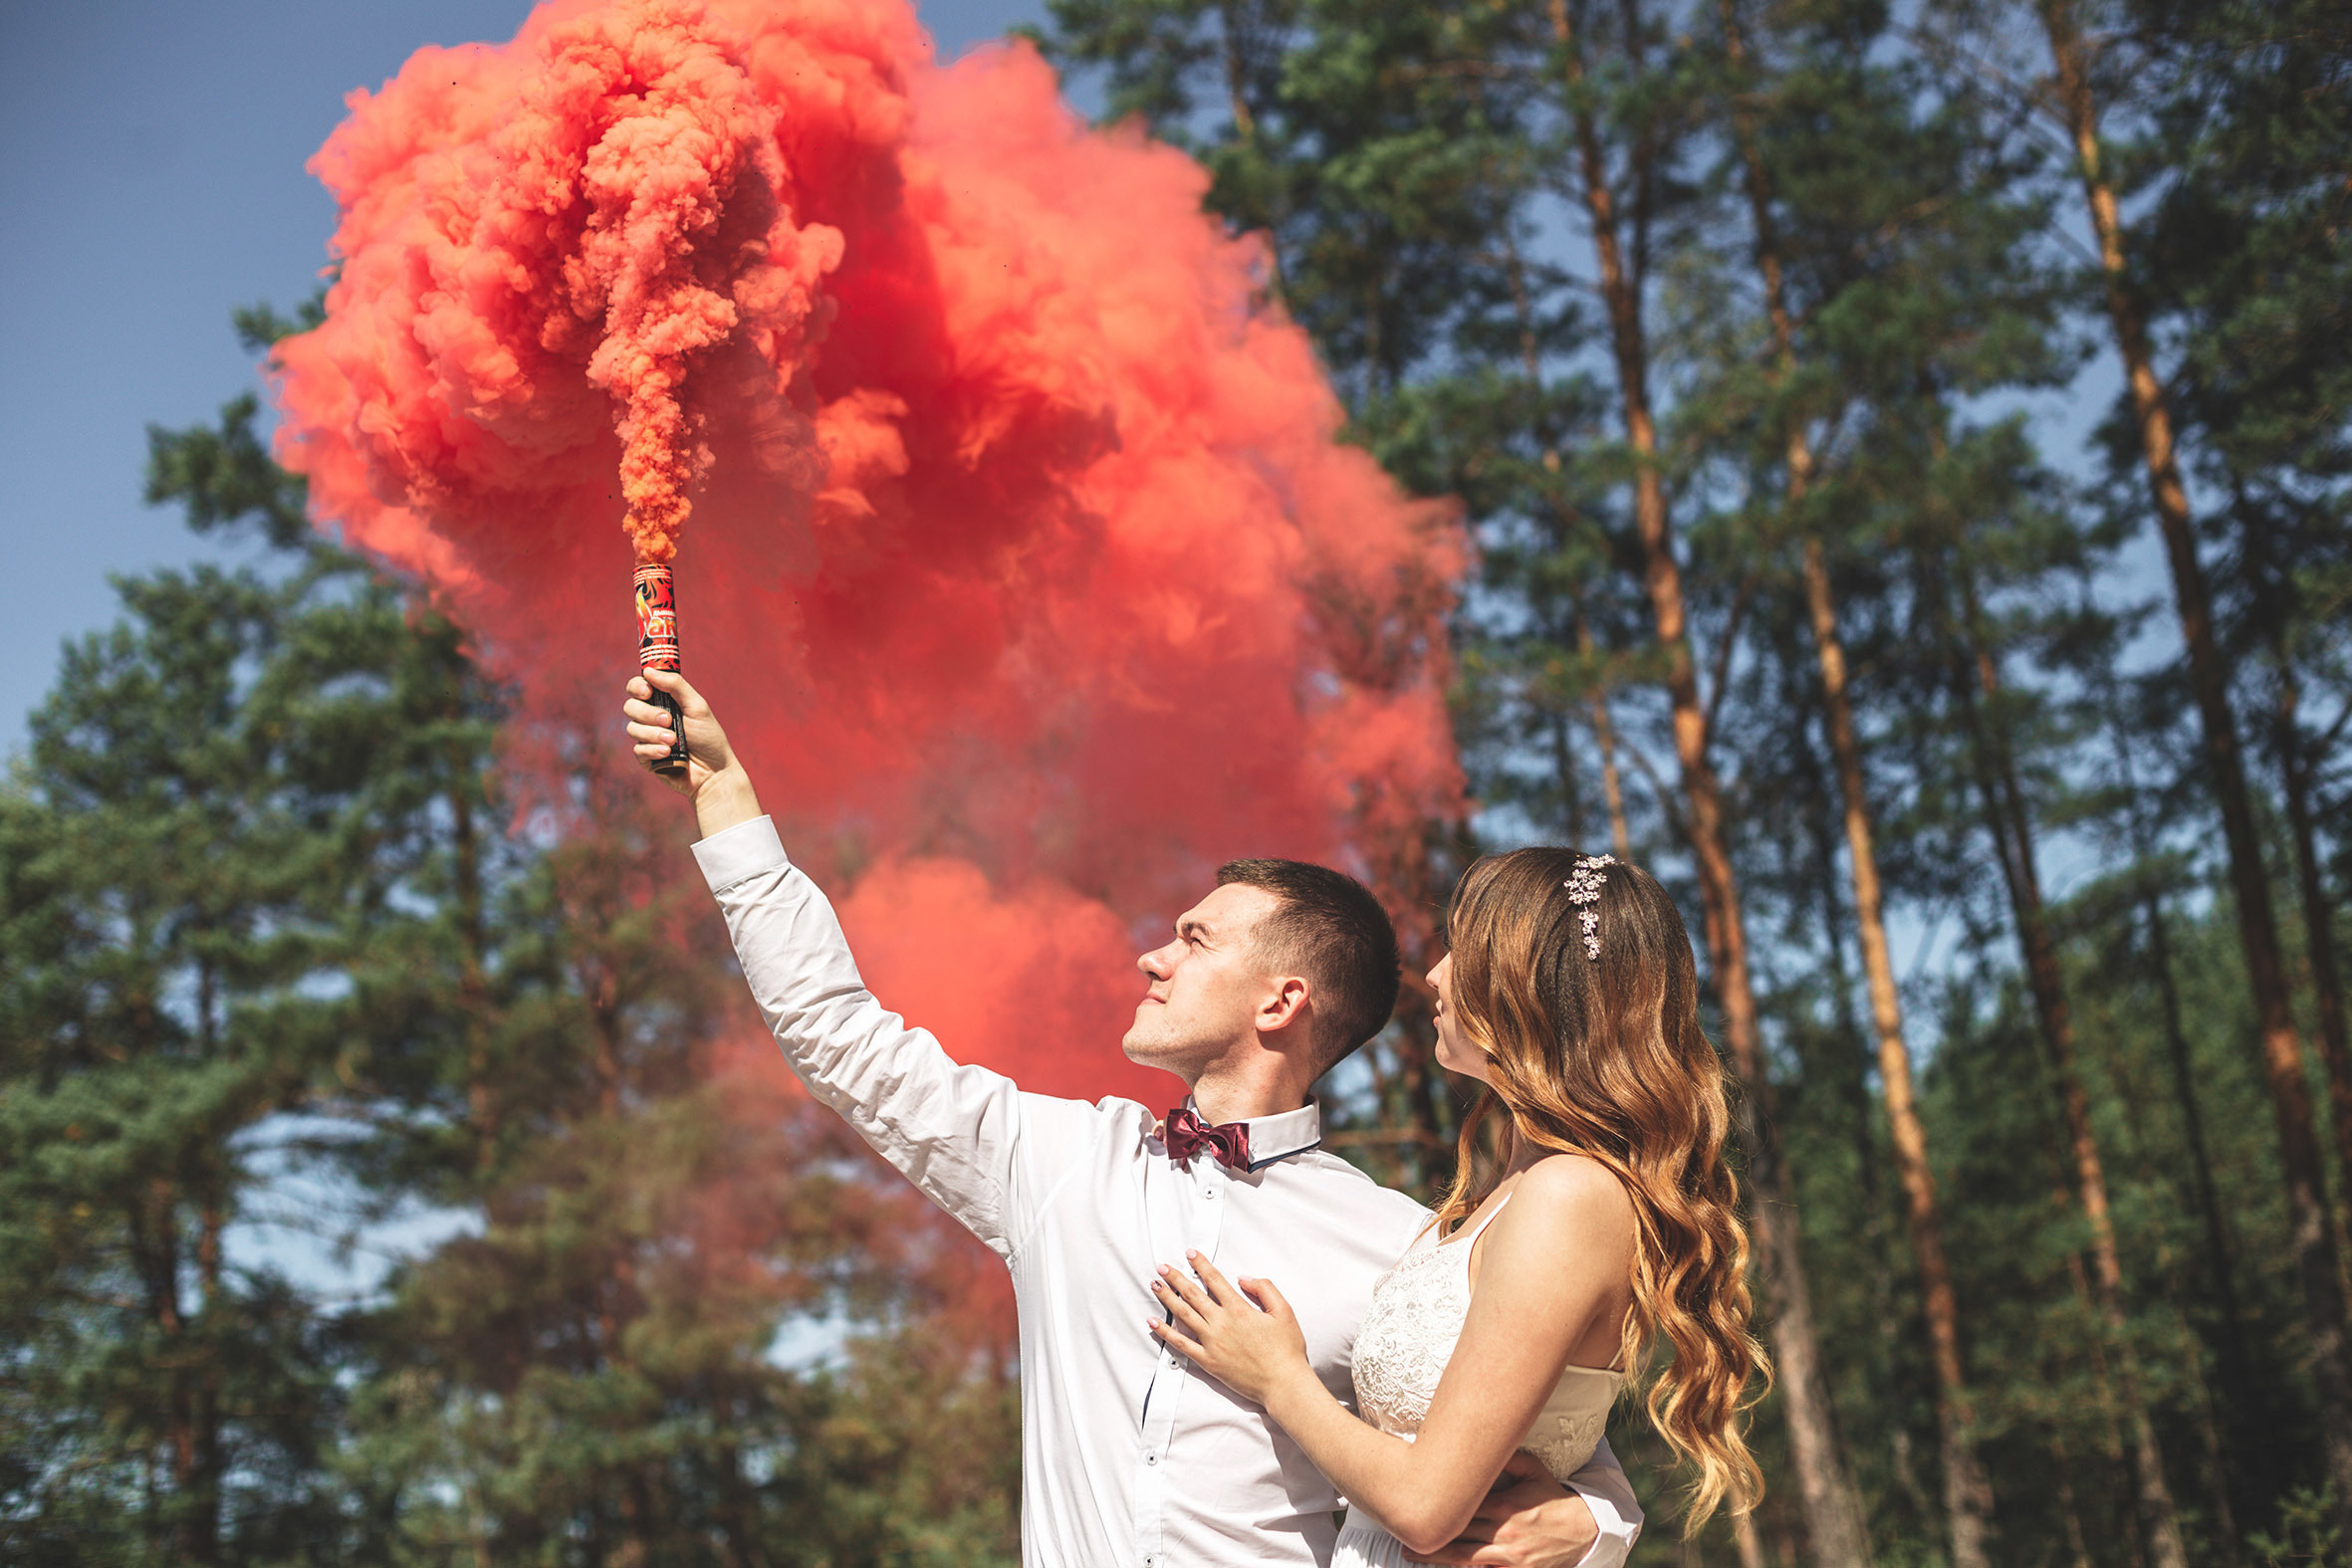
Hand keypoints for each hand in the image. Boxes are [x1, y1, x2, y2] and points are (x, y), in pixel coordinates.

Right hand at [622, 669, 760, 835]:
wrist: (714, 772)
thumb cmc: (709, 737)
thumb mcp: (697, 706)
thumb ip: (675, 685)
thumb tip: (648, 670)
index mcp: (664, 701)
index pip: (638, 687)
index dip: (637, 686)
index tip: (647, 692)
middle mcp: (652, 717)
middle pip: (630, 706)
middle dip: (648, 713)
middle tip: (668, 721)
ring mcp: (648, 737)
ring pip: (632, 728)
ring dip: (653, 733)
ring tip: (674, 741)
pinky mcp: (646, 757)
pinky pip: (638, 749)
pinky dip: (653, 750)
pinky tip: (668, 753)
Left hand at [1148, 1252, 1311, 1407]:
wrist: (1282, 1383)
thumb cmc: (1286, 1349)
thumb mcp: (1284, 1311)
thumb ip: (1264, 1289)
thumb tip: (1243, 1278)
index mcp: (1239, 1309)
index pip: (1214, 1280)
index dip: (1201, 1265)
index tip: (1190, 1254)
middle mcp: (1222, 1323)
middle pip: (1193, 1294)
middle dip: (1175, 1278)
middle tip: (1162, 1267)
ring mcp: (1212, 1342)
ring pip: (1183, 1314)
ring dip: (1167, 1298)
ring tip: (1155, 1286)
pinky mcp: (1207, 1361)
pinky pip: (1181, 1344)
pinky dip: (1165, 1332)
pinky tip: (1153, 1322)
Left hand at [1411, 1453, 1597, 1567]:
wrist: (1584, 1532)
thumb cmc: (1553, 1498)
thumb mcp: (1535, 1470)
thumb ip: (1508, 1457)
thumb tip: (1482, 1442)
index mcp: (1505, 1507)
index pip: (1463, 1507)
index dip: (1439, 1505)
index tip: (1417, 1498)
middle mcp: (1504, 1535)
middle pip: (1457, 1534)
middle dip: (1430, 1531)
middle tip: (1400, 1527)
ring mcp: (1509, 1558)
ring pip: (1464, 1559)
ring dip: (1435, 1556)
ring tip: (1410, 1551)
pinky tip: (1443, 1566)